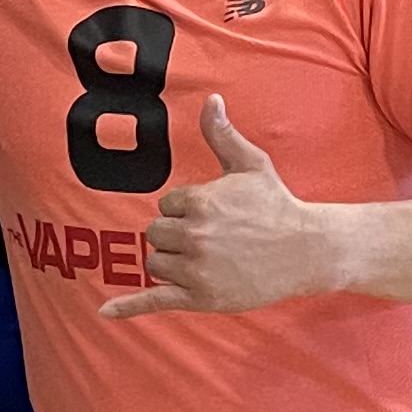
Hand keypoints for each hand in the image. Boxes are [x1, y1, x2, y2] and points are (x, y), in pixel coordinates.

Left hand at [101, 99, 345, 317]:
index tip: (214, 216)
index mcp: (200, 203)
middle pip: (156, 234)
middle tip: (211, 238)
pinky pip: (154, 299)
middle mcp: (194, 236)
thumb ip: (222, 134)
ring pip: (156, 264)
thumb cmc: (276, 204)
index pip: (165, 206)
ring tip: (208, 259)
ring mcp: (195, 270)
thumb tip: (210, 99)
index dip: (185, 210)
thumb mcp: (250, 165)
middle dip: (176, 235)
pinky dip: (128, 307)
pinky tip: (105, 312)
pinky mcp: (199, 298)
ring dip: (172, 262)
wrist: (305, 250)